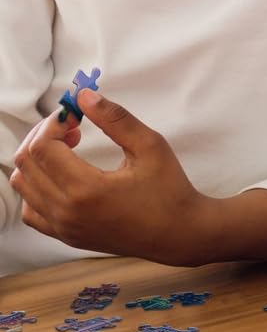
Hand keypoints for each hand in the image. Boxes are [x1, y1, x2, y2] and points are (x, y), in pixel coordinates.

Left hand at [10, 87, 211, 264]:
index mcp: (86, 189)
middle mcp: (66, 211)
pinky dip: (36, 186)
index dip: (54, 122)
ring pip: (23, 185)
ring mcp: (63, 227)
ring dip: (38, 159)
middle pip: (26, 162)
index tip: (76, 113)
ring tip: (68, 149)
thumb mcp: (150, 146)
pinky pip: (30, 209)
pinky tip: (62, 176)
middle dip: (43, 134)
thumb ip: (116, 118)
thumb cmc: (170, 189)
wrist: (178, 233)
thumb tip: (84, 95)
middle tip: (72, 125)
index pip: (43, 146)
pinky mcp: (65, 236)